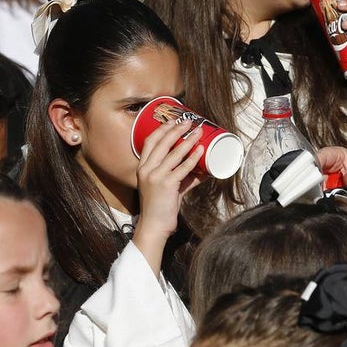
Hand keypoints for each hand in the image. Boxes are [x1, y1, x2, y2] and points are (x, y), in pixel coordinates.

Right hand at [133, 119, 204, 275]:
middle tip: (189, 122)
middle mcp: (146, 169)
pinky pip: (182, 168)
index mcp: (142, 167)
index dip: (162, 129)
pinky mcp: (166, 185)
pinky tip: (200, 150)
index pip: (149, 142)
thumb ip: (183, 177)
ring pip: (173, 153)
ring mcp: (155, 177)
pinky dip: (192, 158)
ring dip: (188, 140)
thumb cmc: (160, 206)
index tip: (173, 121)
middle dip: (176, 129)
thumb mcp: (168, 187)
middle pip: (161, 143)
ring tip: (199, 132)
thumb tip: (204, 170)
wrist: (153, 226)